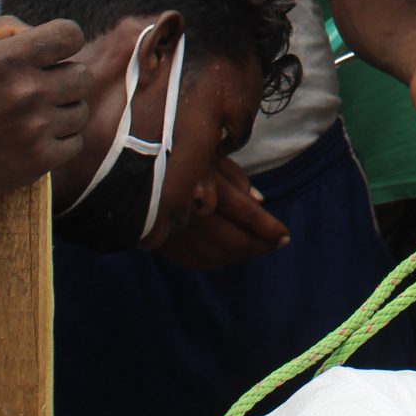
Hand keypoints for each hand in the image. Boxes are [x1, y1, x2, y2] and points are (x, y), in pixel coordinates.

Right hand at [0, 18, 91, 208]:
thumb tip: (31, 30)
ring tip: (37, 115)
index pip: (70, 34)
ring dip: (63, 110)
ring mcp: (36, 127)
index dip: (64, 40)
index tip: (51, 52)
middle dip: (64, 77)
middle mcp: (28, 91)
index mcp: (8, 60)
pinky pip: (75, 142)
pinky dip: (61, 140)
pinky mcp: (39, 160)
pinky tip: (38, 138)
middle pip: (82, 74)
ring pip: (80, 109)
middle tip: (41, 87)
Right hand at [160, 156, 291, 267]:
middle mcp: (193, 213)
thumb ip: (236, 178)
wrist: (129, 168)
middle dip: (261, 245)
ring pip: (219, 256)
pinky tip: (228, 253)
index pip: (248, 215)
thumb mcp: (209, 156)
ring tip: (256, 247)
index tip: (286, 237)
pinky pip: (197, 262)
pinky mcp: (164, 243)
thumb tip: (260, 201)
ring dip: (242, 255)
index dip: (270, 229)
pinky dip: (218, 261)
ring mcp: (177, 232)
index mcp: (207, 186)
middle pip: (237, 241)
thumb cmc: (177, 154)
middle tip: (276, 243)